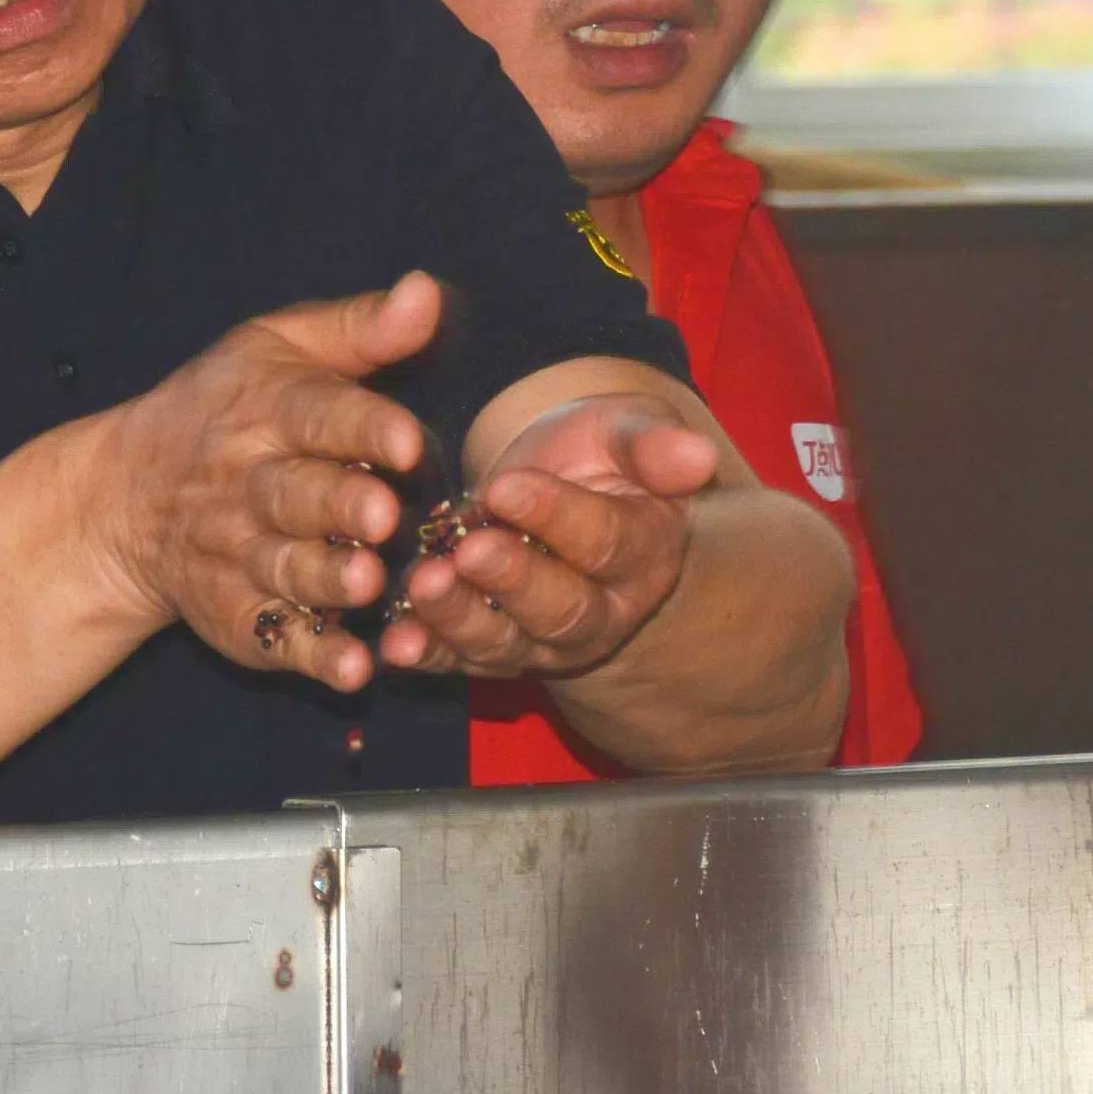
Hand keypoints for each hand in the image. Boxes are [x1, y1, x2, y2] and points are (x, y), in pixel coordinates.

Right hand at [90, 276, 448, 695]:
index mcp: (267, 410)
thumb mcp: (279, 347)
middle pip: (295, 494)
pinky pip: (277, 638)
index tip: (407, 439)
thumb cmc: (226, 408)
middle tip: (382, 515)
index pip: (316, 413)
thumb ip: (361, 327)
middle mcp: (249, 484)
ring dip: (326, 578)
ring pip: (286, 567)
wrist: (124, 498)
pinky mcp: (238, 615)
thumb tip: (428, 291)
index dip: (363, 427)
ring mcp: (238, 555)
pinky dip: (313, 656)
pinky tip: (353, 670)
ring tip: (367, 581)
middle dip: (338, 505)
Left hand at [386, 394, 724, 681]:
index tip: (508, 486)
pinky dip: (424, 655)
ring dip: (460, 619)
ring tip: (423, 584)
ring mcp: (541, 640)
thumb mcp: (625, 433)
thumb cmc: (600, 456)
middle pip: (560, 609)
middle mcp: (600, 611)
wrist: (563, 493)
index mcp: (645, 553)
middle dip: (511, 582)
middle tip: (469, 551)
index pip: (606, 541)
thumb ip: (651, 447)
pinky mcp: (488, 651)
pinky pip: (456, 660)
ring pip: (504, 643)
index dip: (558, 517)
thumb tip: (699, 456)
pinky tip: (393, 646)